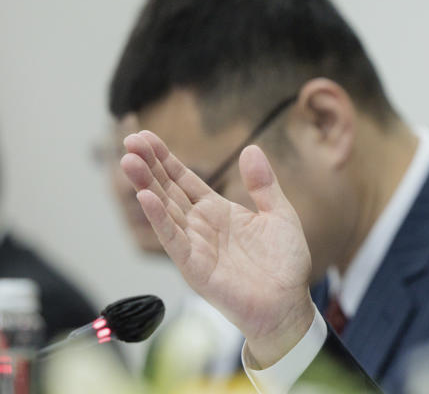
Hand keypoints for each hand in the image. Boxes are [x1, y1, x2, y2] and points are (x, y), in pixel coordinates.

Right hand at [121, 130, 315, 366]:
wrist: (289, 303)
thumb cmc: (284, 264)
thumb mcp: (280, 214)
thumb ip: (264, 184)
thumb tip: (251, 148)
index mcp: (218, 212)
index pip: (184, 180)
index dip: (165, 159)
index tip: (145, 136)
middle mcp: (201, 226)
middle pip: (168, 190)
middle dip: (149, 165)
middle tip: (129, 140)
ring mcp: (195, 246)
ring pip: (164, 210)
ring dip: (146, 186)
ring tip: (128, 161)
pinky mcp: (195, 267)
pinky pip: (173, 240)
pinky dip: (159, 219)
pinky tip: (146, 197)